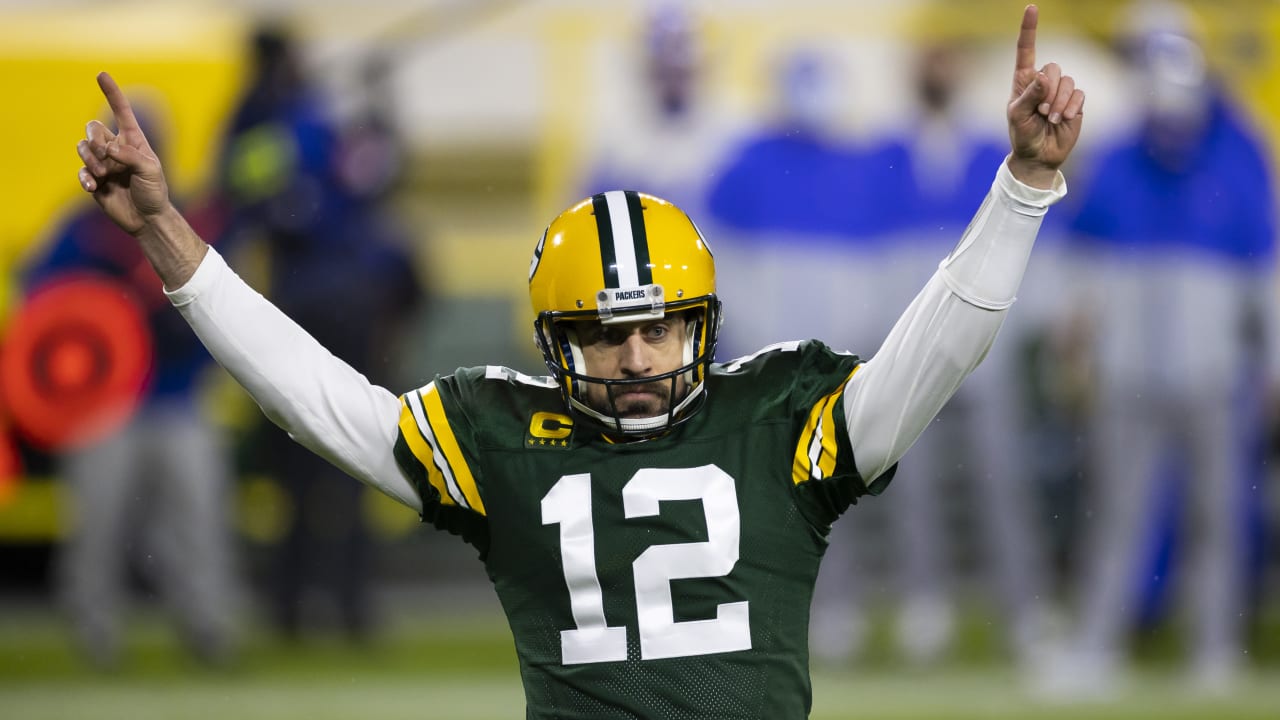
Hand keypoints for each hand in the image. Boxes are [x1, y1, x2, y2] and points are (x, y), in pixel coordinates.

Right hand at [76, 72, 170, 235]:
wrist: (147, 218)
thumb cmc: (154, 192)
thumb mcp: (150, 171)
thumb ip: (130, 155)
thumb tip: (107, 148)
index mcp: (133, 140)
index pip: (121, 111)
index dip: (112, 93)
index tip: (101, 74)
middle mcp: (116, 148)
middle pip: (93, 129)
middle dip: (95, 140)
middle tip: (106, 157)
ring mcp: (103, 163)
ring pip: (83, 148)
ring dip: (90, 160)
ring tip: (103, 175)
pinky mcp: (94, 180)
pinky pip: (81, 171)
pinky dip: (85, 178)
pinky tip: (94, 188)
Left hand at [1006, 5, 1084, 187]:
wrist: (1039, 156)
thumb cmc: (1022, 135)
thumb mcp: (1018, 116)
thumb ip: (1030, 95)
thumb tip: (1043, 76)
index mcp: (1024, 80)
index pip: (1026, 50)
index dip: (1029, 29)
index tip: (1031, 8)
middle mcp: (1043, 81)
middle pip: (1053, 67)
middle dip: (1048, 91)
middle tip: (1040, 111)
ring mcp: (1060, 91)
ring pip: (1068, 82)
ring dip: (1058, 103)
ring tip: (1050, 119)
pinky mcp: (1075, 102)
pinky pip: (1079, 94)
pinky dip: (1071, 108)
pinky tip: (1063, 120)